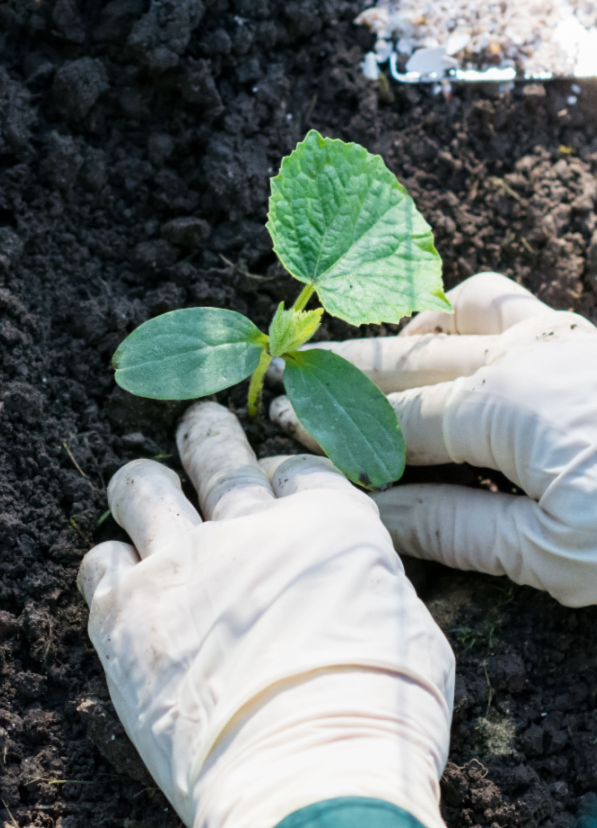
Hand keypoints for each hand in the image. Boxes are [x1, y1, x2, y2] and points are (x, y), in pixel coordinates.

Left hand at [78, 401, 453, 827]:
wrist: (311, 773)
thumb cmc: (380, 715)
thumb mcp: (409, 629)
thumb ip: (368, 585)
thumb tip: (353, 583)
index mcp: (327, 523)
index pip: (296, 467)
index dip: (282, 471)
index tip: (274, 484)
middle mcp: (251, 527)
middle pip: (218, 451)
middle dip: (208, 435)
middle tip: (201, 428)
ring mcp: (184, 564)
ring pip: (143, 486)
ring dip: (144, 483)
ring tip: (144, 486)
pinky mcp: (129, 613)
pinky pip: (100, 561)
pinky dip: (110, 564)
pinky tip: (120, 579)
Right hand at [271, 273, 596, 607]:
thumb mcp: (551, 551)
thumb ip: (453, 524)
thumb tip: (377, 511)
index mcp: (506, 408)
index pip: (394, 418)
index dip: (337, 427)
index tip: (287, 428)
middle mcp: (524, 356)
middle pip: (409, 357)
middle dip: (345, 371)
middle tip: (292, 375)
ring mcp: (557, 338)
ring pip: (457, 312)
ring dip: (406, 333)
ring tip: (372, 357)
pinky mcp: (580, 340)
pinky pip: (508, 303)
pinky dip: (464, 313)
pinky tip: (451, 339)